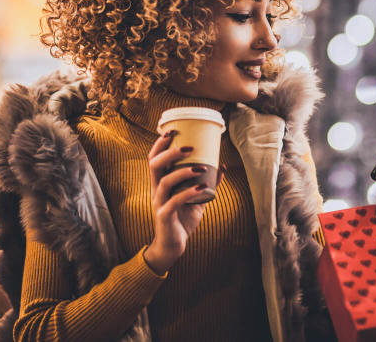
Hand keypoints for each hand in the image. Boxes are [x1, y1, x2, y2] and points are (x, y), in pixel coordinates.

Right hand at [143, 131, 223, 274]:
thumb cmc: (182, 220)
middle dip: (169, 152)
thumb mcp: (196, 199)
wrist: (173, 246)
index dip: (159, 144)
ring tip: (200, 167)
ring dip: (182, 171)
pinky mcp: (165, 216)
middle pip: (154, 165)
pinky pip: (174, 202)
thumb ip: (206, 184)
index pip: (153, 159)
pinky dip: (188, 193)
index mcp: (160, 183)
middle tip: (188, 147)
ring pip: (163, 181)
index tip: (172, 131)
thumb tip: (222, 166)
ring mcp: (159, 203)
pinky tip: (201, 188)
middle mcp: (156, 191)